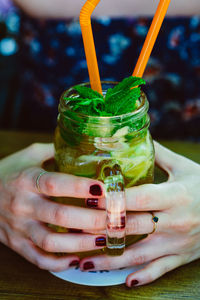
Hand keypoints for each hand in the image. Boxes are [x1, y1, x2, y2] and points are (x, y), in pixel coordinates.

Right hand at [0, 143, 105, 271]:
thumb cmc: (10, 172)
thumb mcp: (30, 155)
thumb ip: (55, 151)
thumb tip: (86, 146)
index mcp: (26, 180)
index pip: (54, 184)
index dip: (79, 187)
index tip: (104, 188)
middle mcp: (22, 204)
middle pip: (59, 216)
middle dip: (91, 219)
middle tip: (115, 219)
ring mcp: (18, 227)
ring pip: (51, 242)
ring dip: (80, 244)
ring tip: (104, 240)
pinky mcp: (16, 243)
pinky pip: (38, 258)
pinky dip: (58, 263)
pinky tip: (77, 259)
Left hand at [81, 141, 199, 286]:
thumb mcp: (184, 167)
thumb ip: (158, 154)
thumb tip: (132, 138)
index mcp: (176, 196)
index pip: (139, 198)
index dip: (114, 199)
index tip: (89, 198)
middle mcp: (175, 221)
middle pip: (134, 227)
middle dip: (103, 229)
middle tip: (74, 230)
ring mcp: (178, 243)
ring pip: (141, 254)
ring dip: (112, 260)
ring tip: (84, 263)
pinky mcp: (181, 256)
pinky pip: (160, 270)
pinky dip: (143, 276)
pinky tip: (124, 281)